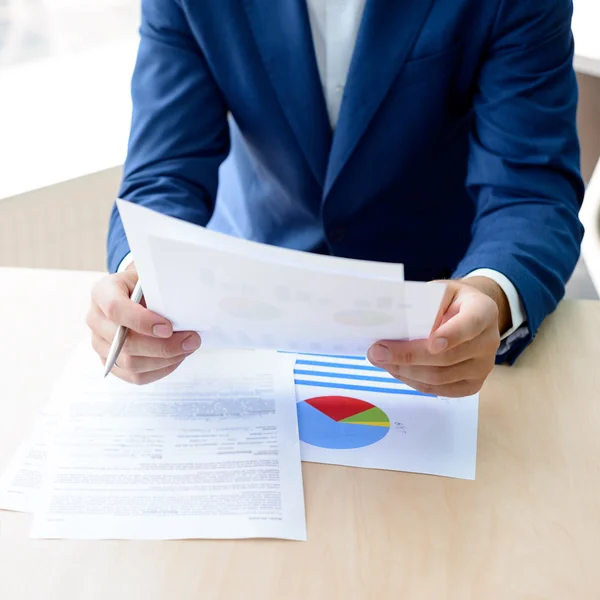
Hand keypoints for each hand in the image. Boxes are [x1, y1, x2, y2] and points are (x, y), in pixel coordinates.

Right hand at [87, 264, 200, 383]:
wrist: (135, 293)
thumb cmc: (146, 286)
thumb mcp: (152, 279)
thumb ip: (161, 292)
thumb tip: (185, 316)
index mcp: (103, 291)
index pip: (115, 308)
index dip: (142, 321)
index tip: (168, 327)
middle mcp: (96, 319)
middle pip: (125, 343)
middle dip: (163, 346)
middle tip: (191, 340)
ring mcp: (100, 343)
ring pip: (131, 363)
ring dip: (165, 360)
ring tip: (186, 348)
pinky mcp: (110, 362)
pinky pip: (135, 376)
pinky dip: (160, 370)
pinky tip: (176, 358)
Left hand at [367, 277, 510, 396]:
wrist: (471, 315)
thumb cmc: (450, 301)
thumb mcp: (439, 291)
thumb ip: (422, 303)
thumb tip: (391, 323)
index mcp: (484, 311)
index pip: (470, 324)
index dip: (451, 335)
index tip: (431, 343)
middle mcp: (489, 341)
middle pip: (447, 357)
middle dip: (408, 356)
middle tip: (377, 351)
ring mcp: (482, 367)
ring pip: (440, 377)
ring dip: (405, 371)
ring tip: (380, 360)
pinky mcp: (472, 385)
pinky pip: (439, 390)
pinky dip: (413, 381)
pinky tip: (396, 370)